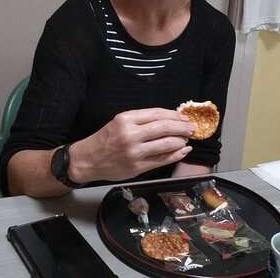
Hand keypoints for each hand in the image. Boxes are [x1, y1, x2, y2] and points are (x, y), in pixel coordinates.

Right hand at [70, 108, 194, 182]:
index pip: (157, 113)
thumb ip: (142, 120)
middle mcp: (130, 134)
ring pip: (166, 144)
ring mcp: (135, 152)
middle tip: (191, 128)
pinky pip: (162, 159)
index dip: (174, 115)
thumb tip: (169, 119)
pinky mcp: (138, 167)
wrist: (88, 159)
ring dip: (181, 141)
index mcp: (126, 119)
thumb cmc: (105, 139)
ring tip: (186, 139)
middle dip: (182, 127)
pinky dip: (176, 155)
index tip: (184, 117)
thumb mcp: (119, 122)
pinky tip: (183, 151)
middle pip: (165, 127)